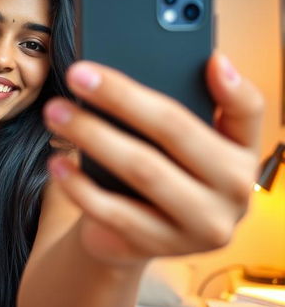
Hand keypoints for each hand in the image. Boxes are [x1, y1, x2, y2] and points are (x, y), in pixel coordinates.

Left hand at [42, 53, 263, 265]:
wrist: (130, 238)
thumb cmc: (153, 175)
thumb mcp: (170, 145)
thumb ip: (170, 110)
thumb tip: (164, 70)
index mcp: (240, 152)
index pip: (249, 111)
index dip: (232, 85)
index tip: (210, 58)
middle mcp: (233, 190)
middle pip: (176, 130)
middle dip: (121, 97)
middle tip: (77, 75)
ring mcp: (200, 225)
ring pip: (142, 170)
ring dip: (92, 136)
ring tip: (56, 113)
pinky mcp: (161, 248)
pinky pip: (115, 212)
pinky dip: (80, 186)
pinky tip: (57, 165)